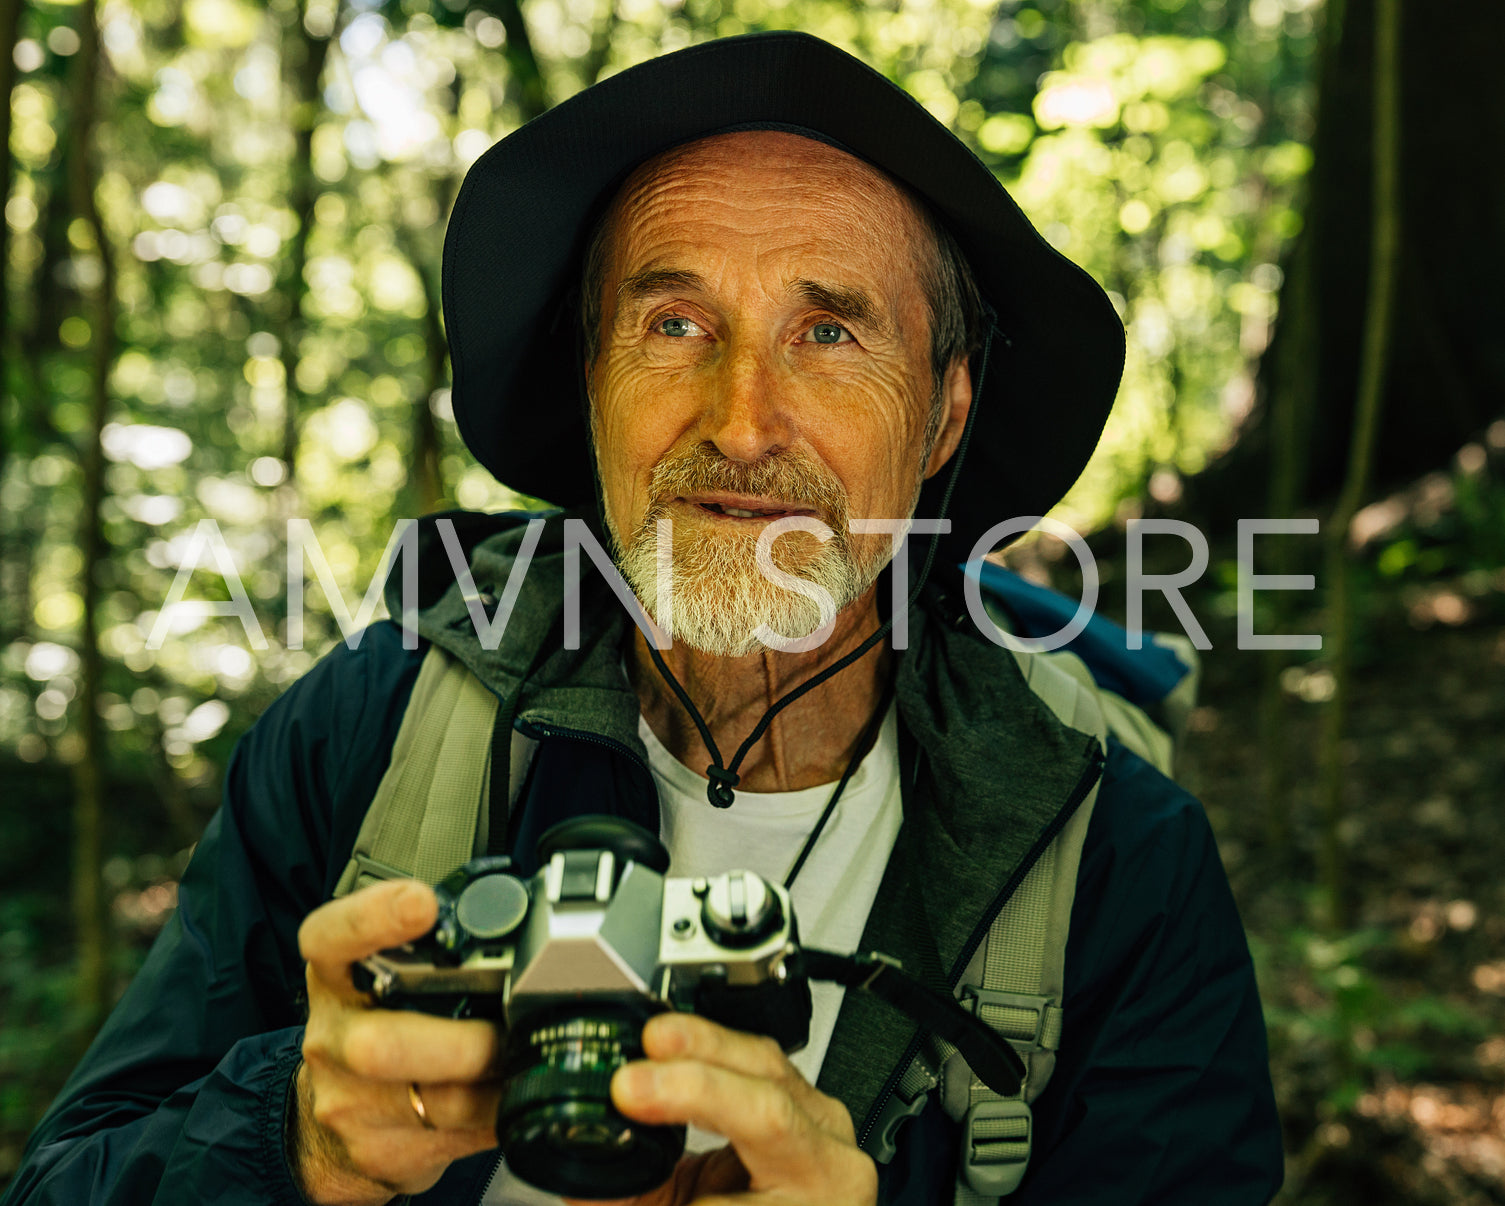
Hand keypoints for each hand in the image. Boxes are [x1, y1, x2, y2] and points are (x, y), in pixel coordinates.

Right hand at [291, 880, 502, 1205]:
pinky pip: (456, 1137)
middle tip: (501, 1033)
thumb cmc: (377, 1022)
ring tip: (524, 1060)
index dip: (373, 918)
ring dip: (494, 1084)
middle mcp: (333, 1037)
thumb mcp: (386, 973)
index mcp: (337, 973)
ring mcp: (349, 1100)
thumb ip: (434, 945)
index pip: (333, 936)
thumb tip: (517, 918)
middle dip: (457, 1044)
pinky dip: (496, 1115)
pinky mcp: (377, 1152)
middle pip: (380, 1045)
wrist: (325, 1119)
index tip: (421, 903)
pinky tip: (508, 1096)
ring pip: (435, 1102)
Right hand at [565, 1013, 877, 1205]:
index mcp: (819, 1186)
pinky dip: (708, 1049)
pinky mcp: (800, 1098)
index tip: (630, 1095)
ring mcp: (820, 1116)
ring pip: (762, 1060)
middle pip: (766, 1084)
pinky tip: (672, 1044)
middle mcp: (830, 1147)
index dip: (692, 1097)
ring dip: (700, 1044)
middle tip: (639, 1057)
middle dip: (696, 1063)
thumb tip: (582, 1183)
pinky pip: (755, 1061)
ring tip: (651, 1037)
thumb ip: (639, 1198)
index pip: (761, 1127)